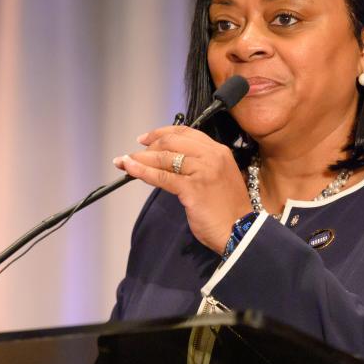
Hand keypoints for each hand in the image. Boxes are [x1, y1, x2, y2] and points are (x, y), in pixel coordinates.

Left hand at [114, 125, 252, 253]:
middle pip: (172, 141)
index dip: (162, 133)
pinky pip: (161, 176)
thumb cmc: (227, 209)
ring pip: (164, 158)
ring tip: (124, 162)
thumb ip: (199, 165)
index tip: (146, 139)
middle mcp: (211, 156)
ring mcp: (202, 170)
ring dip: (140, 158)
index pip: (186, 132)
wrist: (240, 230)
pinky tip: (130, 169)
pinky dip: (142, 171)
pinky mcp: (192, 188)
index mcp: (219, 151)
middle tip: (134, 154)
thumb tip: (168, 161)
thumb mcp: (217, 177)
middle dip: (148, 146)